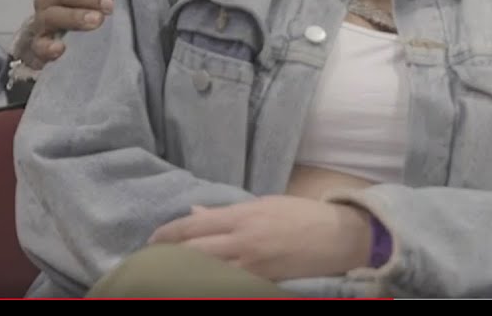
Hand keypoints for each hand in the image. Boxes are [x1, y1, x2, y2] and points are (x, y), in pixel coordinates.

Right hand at [25, 0, 109, 64]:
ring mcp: (41, 23)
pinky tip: (61, 48)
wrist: (72, 48)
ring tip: (97, 21)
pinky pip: (38, 46)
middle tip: (110, 5)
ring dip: (73, 17)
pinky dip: (48, 46)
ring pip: (49, 15)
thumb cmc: (94, 12)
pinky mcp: (39, 47)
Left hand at [148, 196, 373, 281]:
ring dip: (183, 275)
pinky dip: (210, 286)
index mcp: (244, 215)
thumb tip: (196, 213)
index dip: (168, 233)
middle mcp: (244, 240)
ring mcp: (253, 264)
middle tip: (150, 264)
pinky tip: (198, 288)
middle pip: (194, 250)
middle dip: (168, 257)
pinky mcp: (264, 282)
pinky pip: (228, 286)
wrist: (341, 237)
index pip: (194, 224)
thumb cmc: (304, 216)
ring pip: (206, 272)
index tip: (152, 240)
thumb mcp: (266, 204)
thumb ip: (230, 212)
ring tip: (167, 278)